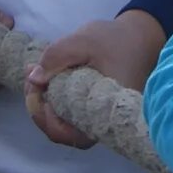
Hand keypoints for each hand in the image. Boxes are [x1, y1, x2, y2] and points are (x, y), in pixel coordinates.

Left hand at [25, 9, 168, 149]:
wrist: (140, 38)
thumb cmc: (116, 41)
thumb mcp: (84, 40)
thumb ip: (56, 57)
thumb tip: (33, 80)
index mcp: (105, 111)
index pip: (73, 135)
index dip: (47, 120)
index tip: (38, 89)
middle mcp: (103, 122)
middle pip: (64, 132)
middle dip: (40, 108)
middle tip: (32, 77)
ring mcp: (98, 117)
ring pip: (65, 124)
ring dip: (45, 103)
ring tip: (38, 74)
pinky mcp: (93, 109)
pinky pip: (70, 114)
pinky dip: (54, 99)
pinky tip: (48, 77)